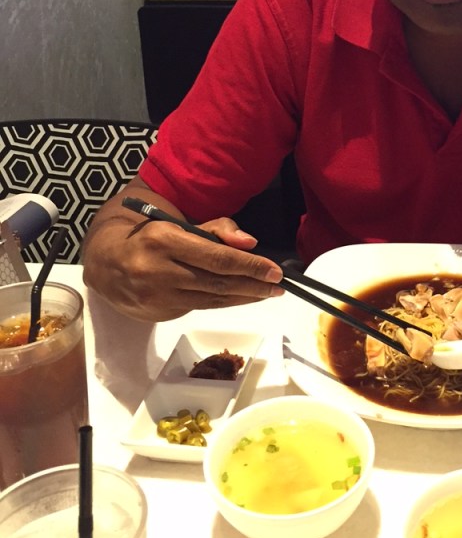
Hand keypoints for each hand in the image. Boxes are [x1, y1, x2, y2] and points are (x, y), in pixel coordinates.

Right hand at [83, 207, 284, 322]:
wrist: (106, 263)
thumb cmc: (150, 237)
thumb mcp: (178, 225)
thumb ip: (216, 230)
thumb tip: (250, 243)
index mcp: (164, 240)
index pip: (217, 257)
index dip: (249, 265)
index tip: (274, 271)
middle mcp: (158, 270)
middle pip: (217, 282)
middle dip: (253, 285)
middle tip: (280, 286)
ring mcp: (157, 296)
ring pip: (211, 299)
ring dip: (244, 297)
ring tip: (267, 293)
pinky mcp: (158, 313)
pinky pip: (199, 307)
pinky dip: (223, 303)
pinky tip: (240, 297)